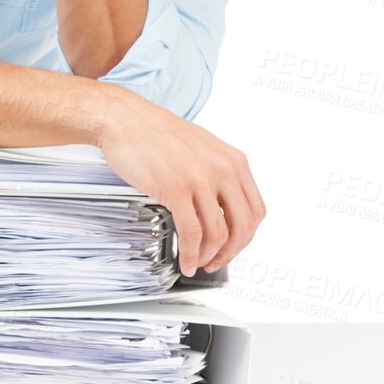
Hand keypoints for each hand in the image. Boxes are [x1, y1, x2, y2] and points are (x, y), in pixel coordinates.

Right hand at [94, 83, 265, 275]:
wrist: (128, 121)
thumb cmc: (159, 134)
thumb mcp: (204, 149)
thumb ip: (219, 175)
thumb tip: (223, 209)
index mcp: (234, 160)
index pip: (256, 210)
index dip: (246, 237)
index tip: (234, 246)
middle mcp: (223, 169)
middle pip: (243, 226)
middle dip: (231, 252)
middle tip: (218, 261)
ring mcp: (201, 179)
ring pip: (219, 234)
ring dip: (210, 256)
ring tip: (198, 263)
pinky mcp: (177, 189)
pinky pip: (192, 233)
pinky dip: (191, 254)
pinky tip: (185, 260)